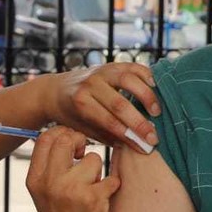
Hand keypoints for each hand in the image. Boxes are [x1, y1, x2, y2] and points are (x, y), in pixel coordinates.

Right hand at [25, 127, 120, 211]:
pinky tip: (103, 201)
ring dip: (98, 172)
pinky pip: (111, 179)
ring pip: (93, 160)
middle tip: (85, 157)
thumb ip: (50, 165)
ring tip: (92, 189)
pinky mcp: (92, 200)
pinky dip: (111, 187)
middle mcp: (49, 182)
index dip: (63, 134)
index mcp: (35, 178)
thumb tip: (67, 135)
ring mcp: (70, 191)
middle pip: (67, 140)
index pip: (46, 137)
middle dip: (81, 143)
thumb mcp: (44, 191)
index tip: (72, 147)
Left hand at [46, 64, 160, 153]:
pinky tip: (156, 89)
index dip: (129, 136)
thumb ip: (108, 135)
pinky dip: (146, 76)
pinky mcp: (110, 64)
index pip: (109, 122)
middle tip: (155, 137)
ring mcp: (101, 71)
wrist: (54, 90)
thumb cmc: (72, 115)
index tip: (146, 147)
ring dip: (146, 96)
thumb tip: (137, 145)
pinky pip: (132, 67)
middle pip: (119, 104)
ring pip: (128, 80)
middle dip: (140, 123)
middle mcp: (90, 85)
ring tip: (157, 112)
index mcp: (81, 103)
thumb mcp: (85, 129)